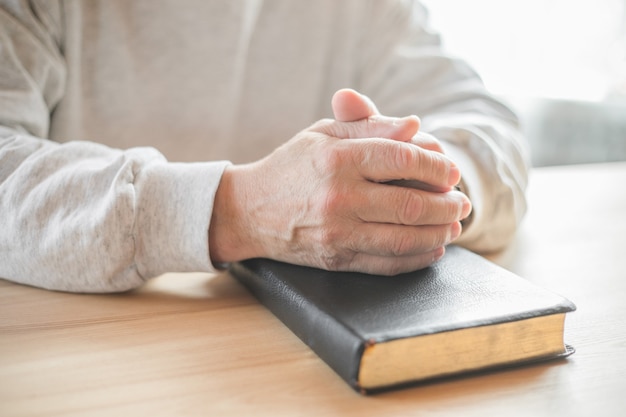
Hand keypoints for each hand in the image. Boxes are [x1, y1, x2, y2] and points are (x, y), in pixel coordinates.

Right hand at [209, 92, 470, 274]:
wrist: (249, 210)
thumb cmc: (291, 166)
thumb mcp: (324, 134)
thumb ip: (370, 127)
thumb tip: (416, 127)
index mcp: (338, 159)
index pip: (404, 160)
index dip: (437, 165)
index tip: (451, 171)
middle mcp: (339, 197)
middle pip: (412, 203)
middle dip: (448, 204)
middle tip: (462, 202)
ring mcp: (338, 233)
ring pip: (405, 238)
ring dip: (439, 233)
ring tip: (453, 226)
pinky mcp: (336, 259)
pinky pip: (387, 264)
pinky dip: (417, 259)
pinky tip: (432, 248)